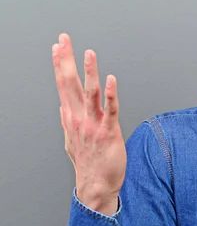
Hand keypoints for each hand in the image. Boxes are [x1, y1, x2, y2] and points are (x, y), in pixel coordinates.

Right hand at [52, 33, 125, 215]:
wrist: (96, 185)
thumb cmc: (88, 163)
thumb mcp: (72, 140)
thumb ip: (68, 121)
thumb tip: (63, 106)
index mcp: (71, 117)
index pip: (63, 85)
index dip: (60, 64)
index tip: (58, 46)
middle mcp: (79, 118)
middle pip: (70, 83)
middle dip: (66, 60)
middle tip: (64, 39)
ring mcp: (93, 124)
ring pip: (90, 93)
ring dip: (89, 72)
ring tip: (88, 52)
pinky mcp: (109, 131)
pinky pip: (110, 109)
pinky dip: (110, 94)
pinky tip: (110, 79)